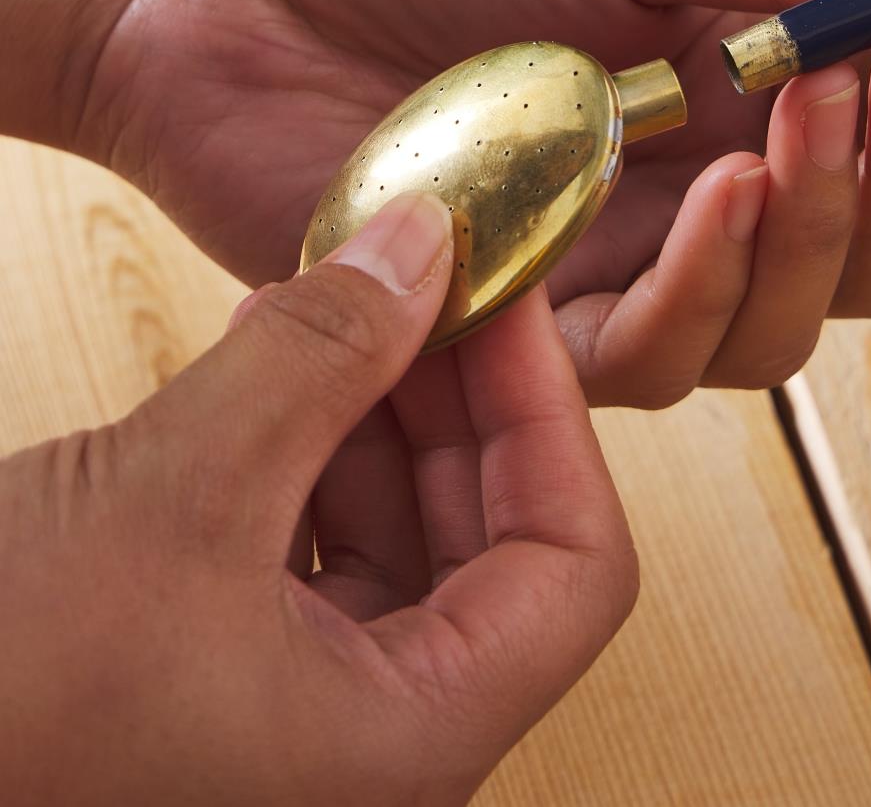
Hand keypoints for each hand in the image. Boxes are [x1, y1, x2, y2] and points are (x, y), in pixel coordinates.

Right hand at [0, 193, 636, 804]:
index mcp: (410, 744)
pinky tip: (273, 357)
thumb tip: (422, 243)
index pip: (577, 568)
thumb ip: (320, 354)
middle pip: (494, 535)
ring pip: (404, 528)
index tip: (501, 304)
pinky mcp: (235, 672)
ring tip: (338, 297)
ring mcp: (308, 713)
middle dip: (458, 392)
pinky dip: (308, 445)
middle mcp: (379, 744)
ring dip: (377, 404)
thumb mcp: (176, 492)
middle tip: (425, 274)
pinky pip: (319, 541)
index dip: (550, 419)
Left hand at [1, 0, 870, 405]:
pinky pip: (648, 360)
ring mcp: (605, 258)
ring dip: (813, 233)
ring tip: (796, 123)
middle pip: (859, 247)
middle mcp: (680, 177)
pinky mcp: (522, 323)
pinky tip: (703, 199)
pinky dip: (698, 293)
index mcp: (714, 65)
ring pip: (775, 322)